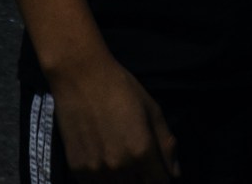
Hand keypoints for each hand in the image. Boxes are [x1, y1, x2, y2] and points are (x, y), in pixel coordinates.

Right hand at [47, 53, 178, 180]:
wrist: (81, 77)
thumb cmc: (121, 88)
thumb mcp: (152, 111)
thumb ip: (166, 145)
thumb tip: (175, 174)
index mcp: (142, 151)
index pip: (159, 183)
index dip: (160, 177)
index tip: (156, 169)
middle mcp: (119, 166)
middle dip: (142, 178)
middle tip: (137, 160)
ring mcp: (96, 170)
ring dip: (123, 180)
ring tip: (119, 156)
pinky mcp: (77, 169)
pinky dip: (102, 179)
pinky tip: (103, 159)